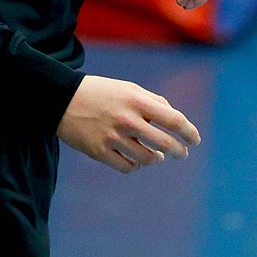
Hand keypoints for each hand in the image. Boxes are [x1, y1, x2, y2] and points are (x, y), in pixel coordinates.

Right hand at [57, 75, 201, 173]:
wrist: (61, 99)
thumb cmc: (100, 92)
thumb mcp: (128, 88)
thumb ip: (153, 101)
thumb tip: (173, 120)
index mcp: (137, 101)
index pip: (173, 120)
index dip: (189, 132)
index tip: (195, 140)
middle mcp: (127, 120)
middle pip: (165, 143)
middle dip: (178, 151)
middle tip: (180, 153)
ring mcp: (112, 137)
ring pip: (147, 159)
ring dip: (155, 159)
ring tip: (156, 156)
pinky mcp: (99, 152)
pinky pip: (127, 167)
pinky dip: (135, 166)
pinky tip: (135, 160)